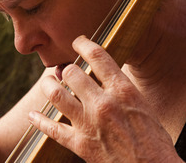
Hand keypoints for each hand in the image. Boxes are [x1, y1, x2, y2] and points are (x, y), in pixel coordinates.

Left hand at [28, 36, 181, 162]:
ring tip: (48, 82)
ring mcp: (89, 124)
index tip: (77, 42)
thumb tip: (100, 74)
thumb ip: (119, 87)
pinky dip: (39, 120)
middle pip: (72, 73)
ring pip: (56, 95)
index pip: (96, 55)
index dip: (82, 43)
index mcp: (122, 90)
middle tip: (63, 69)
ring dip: (48, 85)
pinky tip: (33, 115)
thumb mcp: (140, 104)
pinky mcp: (80, 144)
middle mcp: (103, 103)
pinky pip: (52, 128)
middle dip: (65, 68)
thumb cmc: (152, 138)